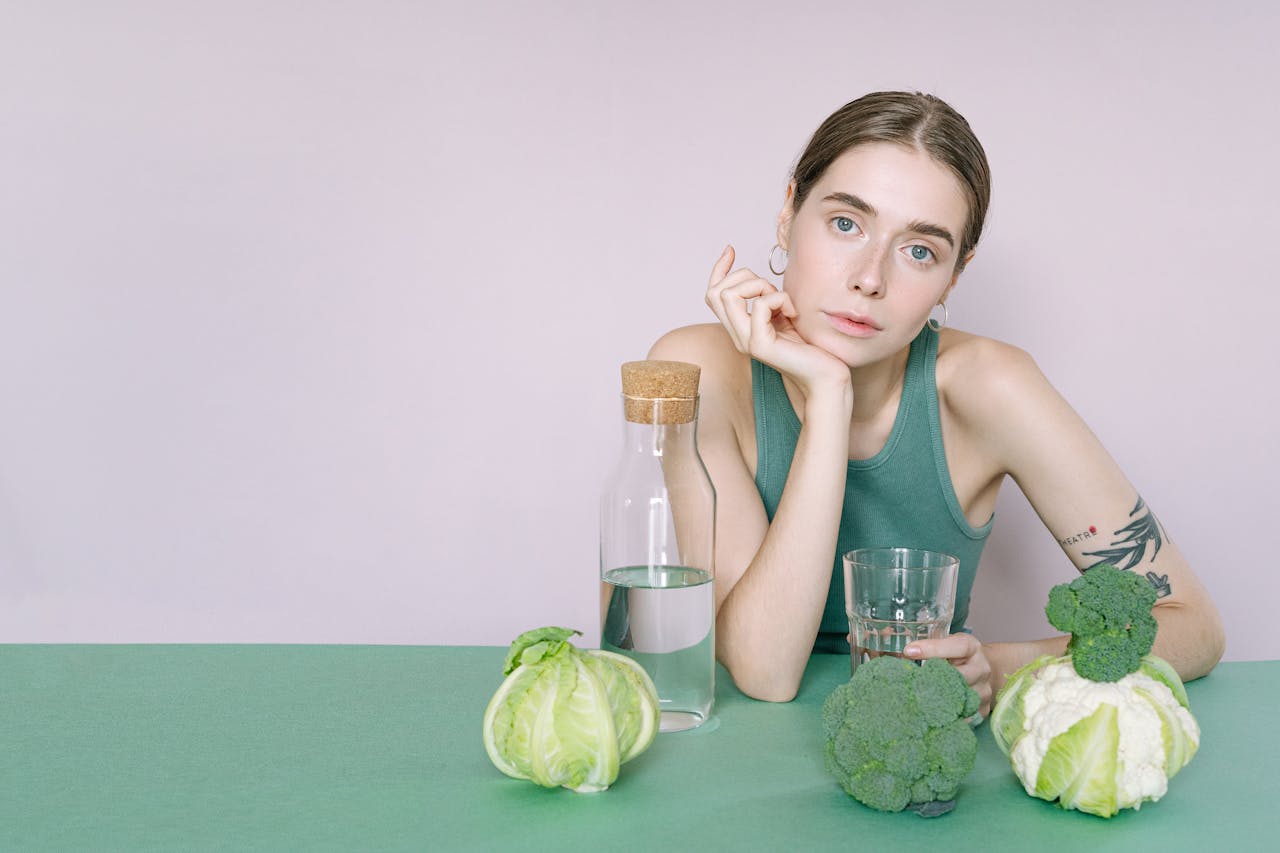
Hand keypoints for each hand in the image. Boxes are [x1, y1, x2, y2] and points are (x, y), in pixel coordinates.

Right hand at [705, 245, 849, 395]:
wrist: (826, 376)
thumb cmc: (810, 346)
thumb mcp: (783, 314)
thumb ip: (767, 300)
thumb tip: (756, 277)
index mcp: (740, 328)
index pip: (713, 294)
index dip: (719, 269)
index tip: (730, 250)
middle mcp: (737, 336)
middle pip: (716, 292)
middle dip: (744, 276)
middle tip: (772, 287)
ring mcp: (746, 341)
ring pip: (730, 295)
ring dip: (760, 286)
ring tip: (783, 301)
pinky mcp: (760, 345)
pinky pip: (760, 305)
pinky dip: (779, 298)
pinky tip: (794, 312)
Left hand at [905, 634, 993, 718]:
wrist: (982, 671)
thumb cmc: (957, 656)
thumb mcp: (947, 642)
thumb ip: (927, 645)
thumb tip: (892, 643)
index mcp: (972, 647)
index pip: (957, 646)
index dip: (933, 648)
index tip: (908, 651)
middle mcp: (981, 669)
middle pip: (960, 676)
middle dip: (933, 680)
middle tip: (909, 683)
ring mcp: (983, 691)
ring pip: (960, 699)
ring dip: (937, 701)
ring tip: (915, 702)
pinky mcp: (982, 710)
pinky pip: (963, 717)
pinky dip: (946, 717)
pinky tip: (929, 717)